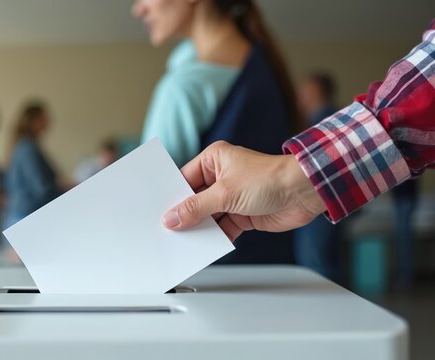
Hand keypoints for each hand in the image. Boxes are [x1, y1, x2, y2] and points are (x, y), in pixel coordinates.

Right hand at [162, 141, 326, 239]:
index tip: (160, 212)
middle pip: (195, 199)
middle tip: (168, 229)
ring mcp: (232, 196)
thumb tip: (172, 218)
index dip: (173, 196)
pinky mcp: (243, 213)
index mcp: (214, 159)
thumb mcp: (224, 193)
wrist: (304, 192)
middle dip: (185, 214)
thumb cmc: (269, 179)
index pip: (185, 179)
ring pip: (207, 215)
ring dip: (200, 228)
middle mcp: (221, 176)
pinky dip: (216, 236)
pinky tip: (206, 245)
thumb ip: (195, 208)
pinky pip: (222, 227)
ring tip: (184, 240)